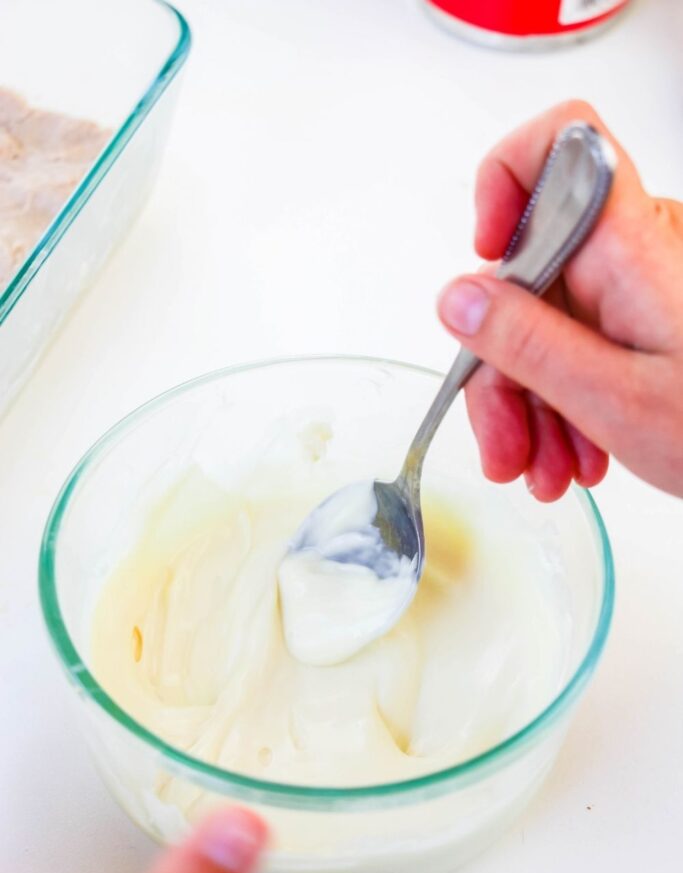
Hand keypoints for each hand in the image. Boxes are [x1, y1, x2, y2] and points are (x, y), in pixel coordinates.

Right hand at [437, 100, 682, 500]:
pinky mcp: (640, 320)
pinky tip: (572, 452)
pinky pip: (576, 343)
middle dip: (503, 365)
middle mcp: (632, 251)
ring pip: (545, 319)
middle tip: (507, 441)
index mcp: (628, 245)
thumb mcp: (616, 401)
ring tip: (546, 467)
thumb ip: (528, 344)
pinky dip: (564, 401)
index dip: (504, 184)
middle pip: (528, 272)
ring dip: (532, 403)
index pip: (560, 142)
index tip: (485, 256)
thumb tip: (460, 300)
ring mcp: (635, 288)